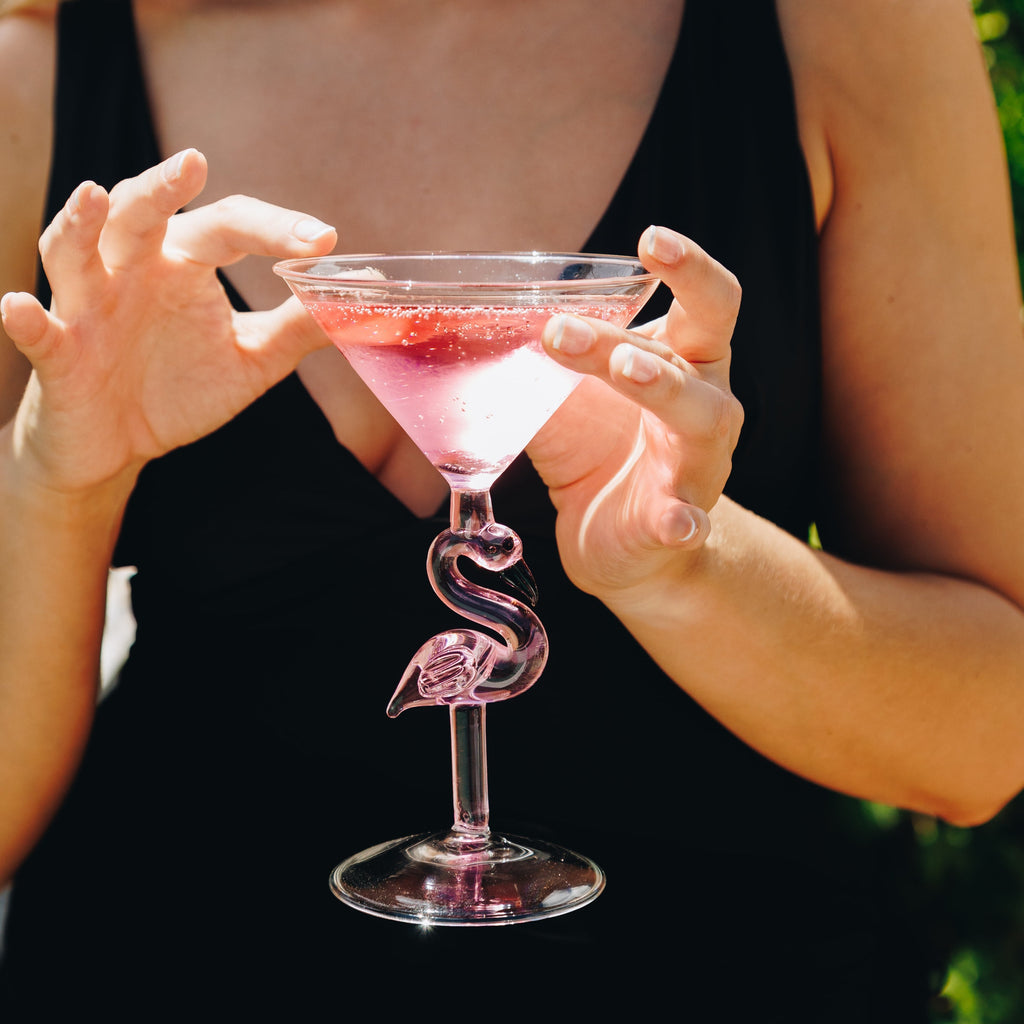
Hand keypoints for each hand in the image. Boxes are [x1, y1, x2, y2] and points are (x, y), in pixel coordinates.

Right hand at [0, 149, 336, 493]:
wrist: (117, 446)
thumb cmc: (180, 388)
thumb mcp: (251, 360)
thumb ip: (295, 330)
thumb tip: (354, 303)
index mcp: (183, 263)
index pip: (228, 227)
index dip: (274, 229)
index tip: (323, 240)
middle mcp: (133, 270)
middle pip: (141, 214)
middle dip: (162, 187)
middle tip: (193, 163)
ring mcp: (88, 307)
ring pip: (74, 253)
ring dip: (79, 226)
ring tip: (94, 198)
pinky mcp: (57, 353)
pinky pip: (36, 331)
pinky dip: (25, 320)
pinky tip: (18, 307)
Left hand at [528, 225, 742, 597]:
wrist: (617, 539)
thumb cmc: (596, 447)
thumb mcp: (559, 393)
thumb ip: (529, 356)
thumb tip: (442, 313)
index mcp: (683, 359)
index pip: (707, 301)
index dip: (689, 266)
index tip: (649, 238)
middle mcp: (705, 400)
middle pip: (697, 347)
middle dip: (632, 330)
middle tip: (565, 330)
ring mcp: (699, 462)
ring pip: (700, 417)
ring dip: (660, 387)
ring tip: (626, 369)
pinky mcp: (678, 520)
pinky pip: (689, 519)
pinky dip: (683, 520)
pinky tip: (677, 522)